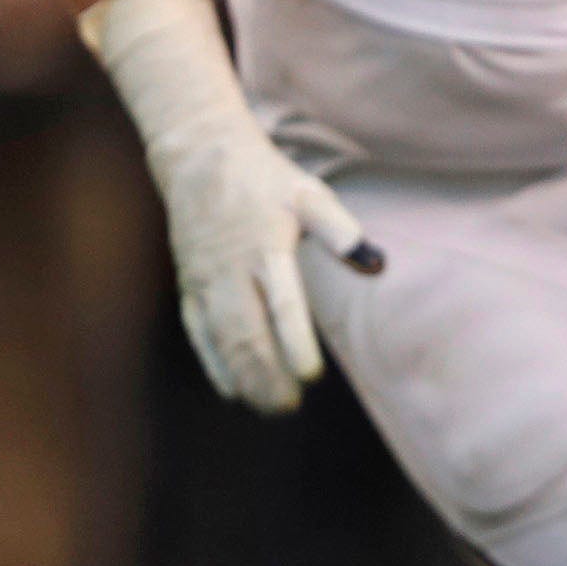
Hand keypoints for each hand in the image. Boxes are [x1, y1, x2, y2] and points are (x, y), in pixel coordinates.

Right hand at [151, 115, 380, 414]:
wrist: (199, 158)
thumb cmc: (264, 179)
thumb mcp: (309, 194)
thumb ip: (341, 230)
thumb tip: (376, 264)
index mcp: (265, 248)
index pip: (281, 304)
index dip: (294, 342)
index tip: (310, 376)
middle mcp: (231, 270)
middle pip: (247, 333)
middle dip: (267, 373)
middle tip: (291, 406)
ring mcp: (206, 281)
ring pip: (221, 339)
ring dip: (244, 376)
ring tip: (270, 406)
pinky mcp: (190, 285)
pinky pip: (198, 331)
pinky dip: (214, 362)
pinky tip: (233, 390)